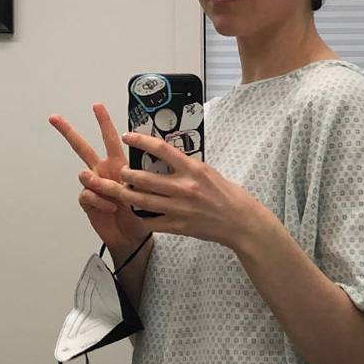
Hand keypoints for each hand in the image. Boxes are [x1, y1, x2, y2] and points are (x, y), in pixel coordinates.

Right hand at [49, 103, 152, 252]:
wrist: (131, 234)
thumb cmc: (139, 210)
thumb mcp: (142, 190)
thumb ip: (129, 179)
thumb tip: (115, 173)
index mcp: (118, 164)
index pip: (110, 139)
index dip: (104, 122)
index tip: (97, 106)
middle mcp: (103, 171)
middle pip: (82, 148)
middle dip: (68, 132)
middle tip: (54, 118)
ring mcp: (94, 186)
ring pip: (83, 173)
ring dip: (96, 181)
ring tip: (111, 192)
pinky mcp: (87, 200)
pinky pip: (87, 194)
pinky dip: (100, 200)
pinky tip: (111, 207)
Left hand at [117, 132, 270, 251]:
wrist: (240, 222)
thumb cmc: (228, 195)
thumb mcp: (209, 172)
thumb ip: (187, 166)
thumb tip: (166, 158)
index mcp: (194, 170)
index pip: (162, 150)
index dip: (141, 141)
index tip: (128, 137)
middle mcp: (184, 188)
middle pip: (143, 178)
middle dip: (126, 173)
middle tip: (122, 171)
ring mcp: (179, 209)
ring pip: (141, 200)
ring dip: (126, 193)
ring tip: (122, 189)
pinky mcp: (177, 226)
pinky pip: (149, 221)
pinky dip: (139, 215)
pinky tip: (137, 211)